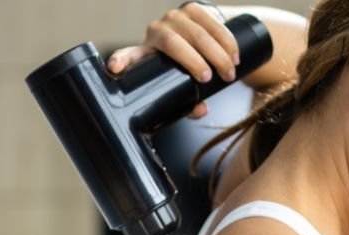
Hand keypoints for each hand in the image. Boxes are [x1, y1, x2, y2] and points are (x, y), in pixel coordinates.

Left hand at [106, 3, 241, 119]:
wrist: (203, 43)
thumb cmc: (187, 71)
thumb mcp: (183, 88)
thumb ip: (189, 103)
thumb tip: (201, 110)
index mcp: (145, 53)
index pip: (128, 56)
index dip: (121, 61)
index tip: (114, 68)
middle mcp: (156, 31)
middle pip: (172, 42)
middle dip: (193, 61)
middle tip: (210, 78)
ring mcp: (174, 17)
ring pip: (196, 32)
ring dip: (216, 53)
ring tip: (230, 72)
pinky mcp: (193, 9)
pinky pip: (211, 22)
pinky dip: (225, 40)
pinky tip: (234, 55)